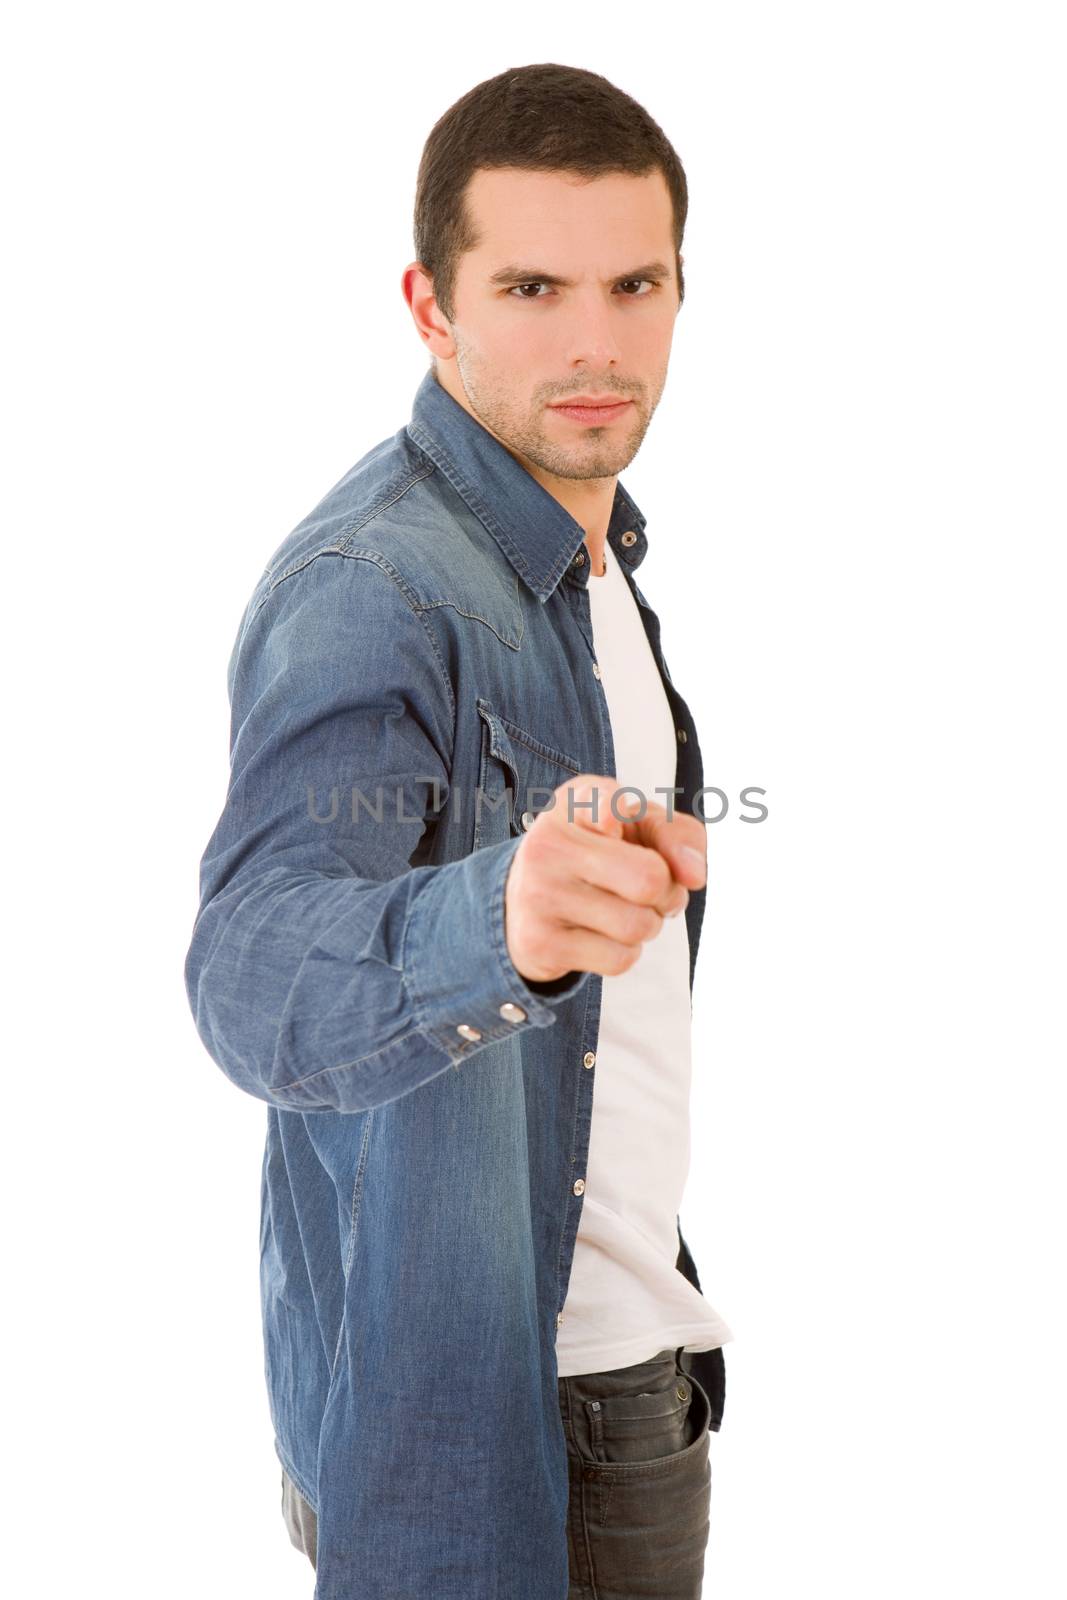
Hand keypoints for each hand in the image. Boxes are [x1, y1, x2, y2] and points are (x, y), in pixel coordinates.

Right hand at [503, 775, 705, 983]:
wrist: (525, 903)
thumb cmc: (599, 855)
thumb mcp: (638, 827)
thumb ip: (679, 834)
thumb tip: (695, 876)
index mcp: (573, 805)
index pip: (607, 804)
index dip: (623, 816)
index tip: (612, 823)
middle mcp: (548, 845)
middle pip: (649, 879)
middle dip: (667, 893)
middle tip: (651, 891)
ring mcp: (538, 896)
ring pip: (638, 925)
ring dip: (647, 925)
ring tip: (622, 912)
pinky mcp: (539, 943)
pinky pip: (620, 959)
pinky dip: (625, 953)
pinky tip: (600, 936)